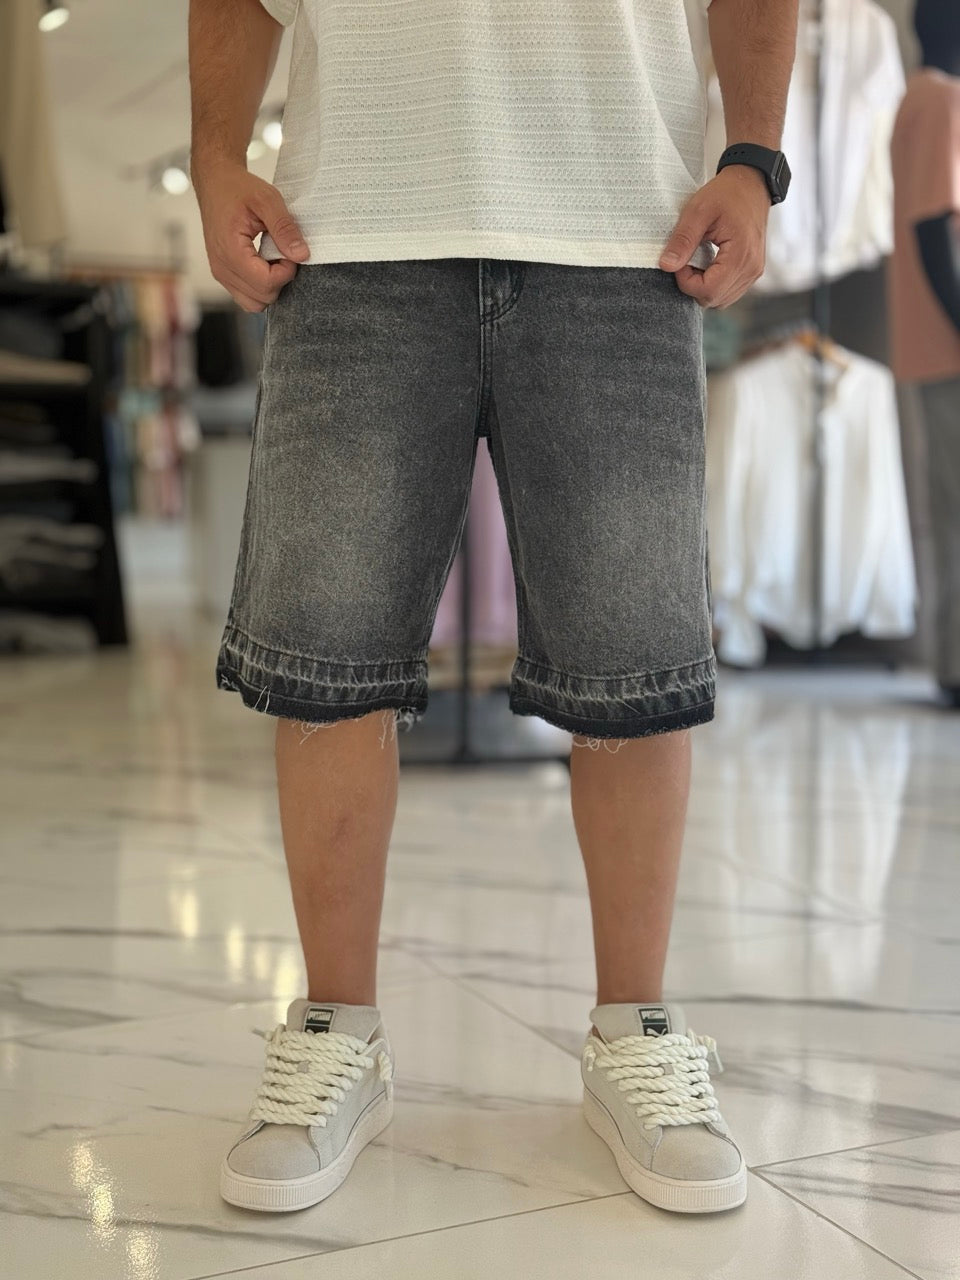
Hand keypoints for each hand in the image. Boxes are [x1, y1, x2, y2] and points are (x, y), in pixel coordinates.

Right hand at [193, 162, 309, 311]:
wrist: (215, 183)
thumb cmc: (237, 188)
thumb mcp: (267, 199)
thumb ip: (285, 228)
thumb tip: (301, 255)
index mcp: (230, 250)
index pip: (265, 283)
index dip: (286, 271)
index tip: (290, 251)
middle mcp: (221, 267)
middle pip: (262, 297)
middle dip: (279, 279)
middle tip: (282, 252)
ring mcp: (220, 273)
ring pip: (254, 303)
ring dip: (270, 285)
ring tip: (273, 258)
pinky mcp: (223, 274)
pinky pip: (247, 296)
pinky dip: (260, 286)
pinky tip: (264, 263)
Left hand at [659, 166, 769, 308]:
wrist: (752, 182)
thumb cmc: (727, 193)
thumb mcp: (698, 210)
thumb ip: (682, 240)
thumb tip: (666, 266)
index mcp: (741, 255)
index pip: (708, 290)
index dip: (686, 281)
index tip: (680, 259)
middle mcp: (751, 269)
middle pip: (713, 299)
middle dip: (693, 285)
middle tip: (687, 259)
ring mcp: (754, 272)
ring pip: (720, 299)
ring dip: (703, 286)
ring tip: (698, 260)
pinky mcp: (752, 271)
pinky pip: (728, 291)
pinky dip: (714, 284)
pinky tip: (708, 264)